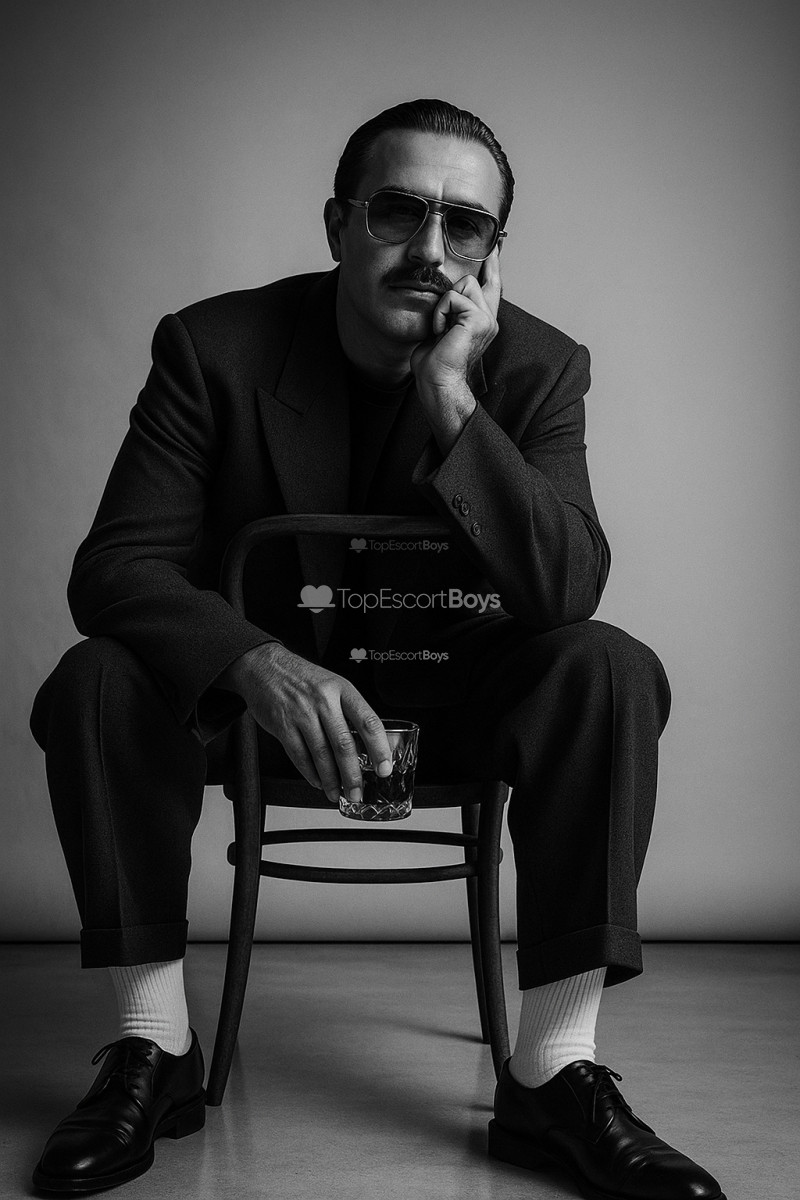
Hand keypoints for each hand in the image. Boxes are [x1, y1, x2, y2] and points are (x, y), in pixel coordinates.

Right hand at [219, 643, 392, 803]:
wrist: (264, 666)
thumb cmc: (302, 678)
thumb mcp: (333, 685)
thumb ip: (350, 712)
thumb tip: (370, 744)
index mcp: (342, 690)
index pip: (368, 721)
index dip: (379, 748)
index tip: (384, 767)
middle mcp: (323, 700)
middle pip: (344, 744)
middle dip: (353, 774)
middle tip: (358, 792)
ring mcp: (302, 712)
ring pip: (321, 754)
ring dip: (331, 779)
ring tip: (337, 792)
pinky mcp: (282, 724)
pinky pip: (299, 755)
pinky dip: (309, 773)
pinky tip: (317, 780)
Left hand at [410, 248, 500, 400]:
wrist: (437, 382)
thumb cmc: (435, 362)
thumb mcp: (442, 327)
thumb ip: (450, 309)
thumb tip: (444, 292)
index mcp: (482, 321)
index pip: (492, 286)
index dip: (492, 266)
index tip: (493, 248)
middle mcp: (489, 319)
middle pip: (473, 279)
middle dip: (450, 294)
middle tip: (442, 323)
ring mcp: (487, 319)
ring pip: (465, 283)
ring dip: (444, 304)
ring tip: (442, 328)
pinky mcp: (479, 320)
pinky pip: (453, 297)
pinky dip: (440, 313)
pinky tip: (440, 331)